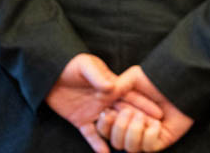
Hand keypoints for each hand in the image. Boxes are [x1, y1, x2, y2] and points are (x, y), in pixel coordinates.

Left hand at [45, 54, 160, 152]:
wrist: (49, 73)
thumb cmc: (70, 65)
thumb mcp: (85, 65)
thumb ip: (98, 75)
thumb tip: (112, 88)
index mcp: (110, 87)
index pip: (131, 97)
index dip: (145, 105)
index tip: (159, 114)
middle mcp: (105, 101)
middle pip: (125, 114)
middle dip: (139, 123)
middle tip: (153, 134)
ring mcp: (94, 112)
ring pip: (111, 127)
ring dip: (119, 135)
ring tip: (130, 145)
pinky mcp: (80, 120)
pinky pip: (91, 135)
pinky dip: (97, 145)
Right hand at [95, 66, 193, 151]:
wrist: (178, 83)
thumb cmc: (156, 79)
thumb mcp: (132, 78)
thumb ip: (116, 87)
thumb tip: (103, 97)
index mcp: (121, 113)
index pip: (105, 128)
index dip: (104, 124)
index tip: (108, 113)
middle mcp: (131, 127)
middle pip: (115, 141)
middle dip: (119, 128)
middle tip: (129, 113)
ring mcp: (144, 135)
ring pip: (129, 147)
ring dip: (134, 131)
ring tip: (143, 117)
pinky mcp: (158, 141)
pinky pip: (147, 147)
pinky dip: (150, 135)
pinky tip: (157, 123)